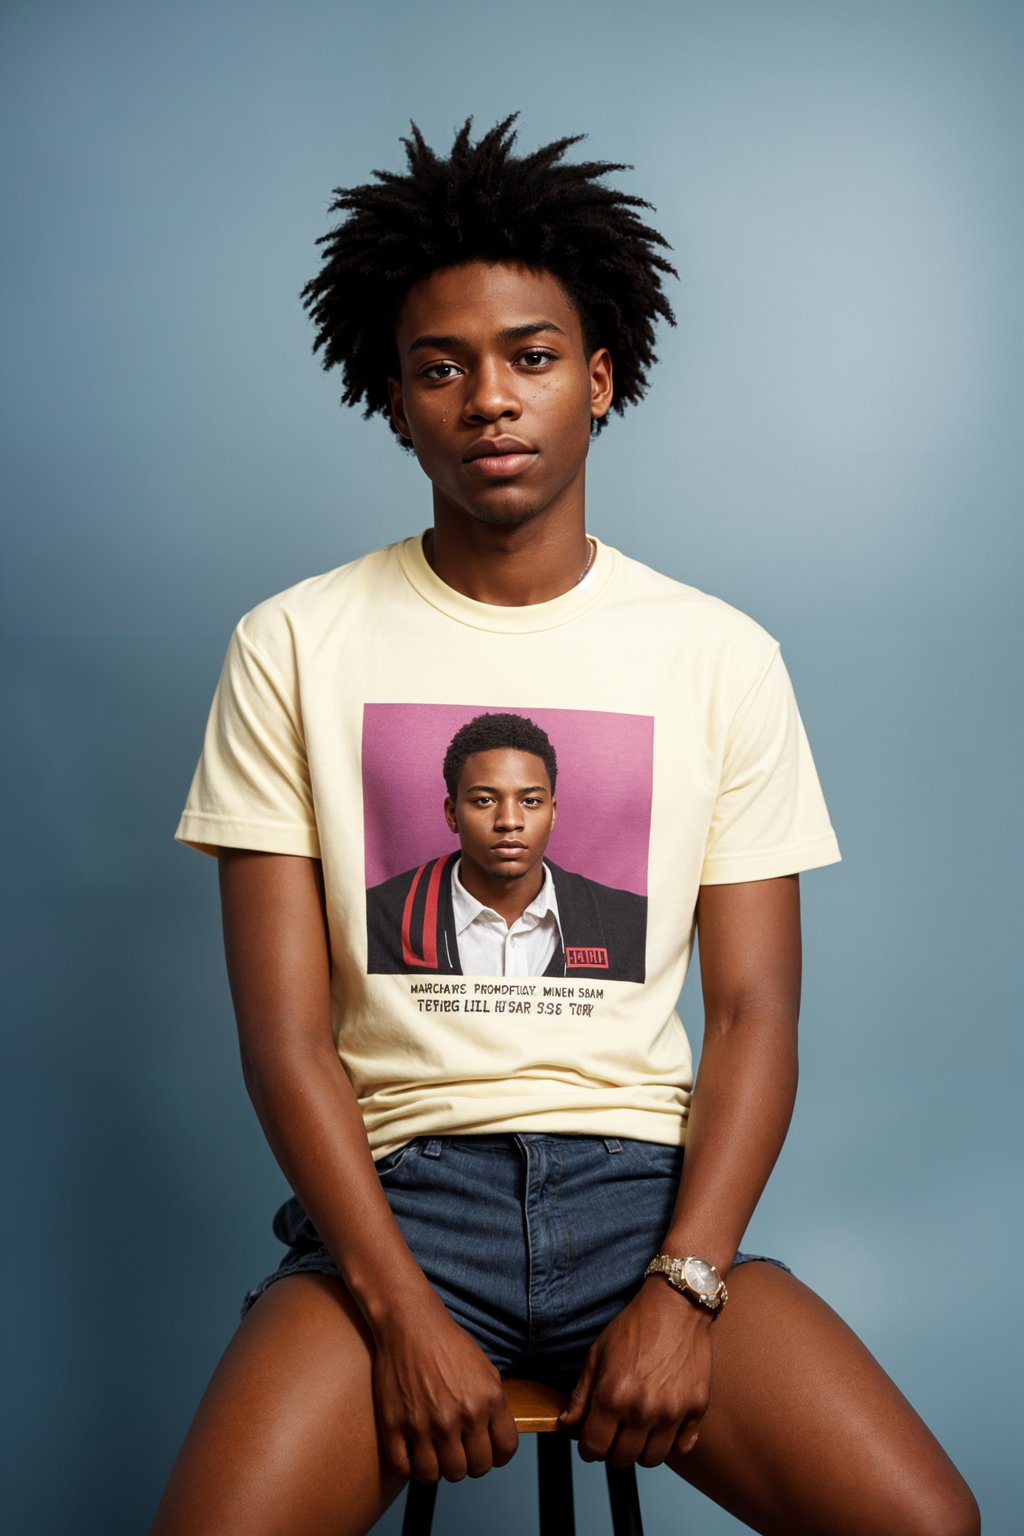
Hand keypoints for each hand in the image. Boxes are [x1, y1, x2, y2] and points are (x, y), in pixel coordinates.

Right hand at [373, 1299, 518, 1483]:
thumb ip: (496, 1407)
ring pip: (438, 1475)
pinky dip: (408, 1468)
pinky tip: (412, 1453)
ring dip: (439, 1469)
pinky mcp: (395, 1425)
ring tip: (435, 1453)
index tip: (487, 1452)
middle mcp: (460, 1415)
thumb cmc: (448, 1343)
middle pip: (473, 1469)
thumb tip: (496, 1440)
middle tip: (459, 1451)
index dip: (497, 1456)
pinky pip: (403, 1468)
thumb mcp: (486, 1370)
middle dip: (469, 1464)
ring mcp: (426, 1423)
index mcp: (488, 1400)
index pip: (504, 1452)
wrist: (410, 1323)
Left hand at [558, 1278, 713, 1466]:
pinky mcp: (697, 1409)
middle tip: (614, 1434)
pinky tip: (663, 1425)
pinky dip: (672, 1443)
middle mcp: (643, 1409)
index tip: (591, 1441)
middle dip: (612, 1450)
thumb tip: (568, 1423)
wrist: (677, 1305)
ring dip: (641, 1450)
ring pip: (652, 1459)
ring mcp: (673, 1412)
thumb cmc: (635, 1326)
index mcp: (613, 1396)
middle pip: (622, 1459)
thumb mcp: (598, 1354)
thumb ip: (581, 1394)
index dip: (588, 1448)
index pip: (594, 1447)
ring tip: (638, 1430)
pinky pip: (683, 1448)